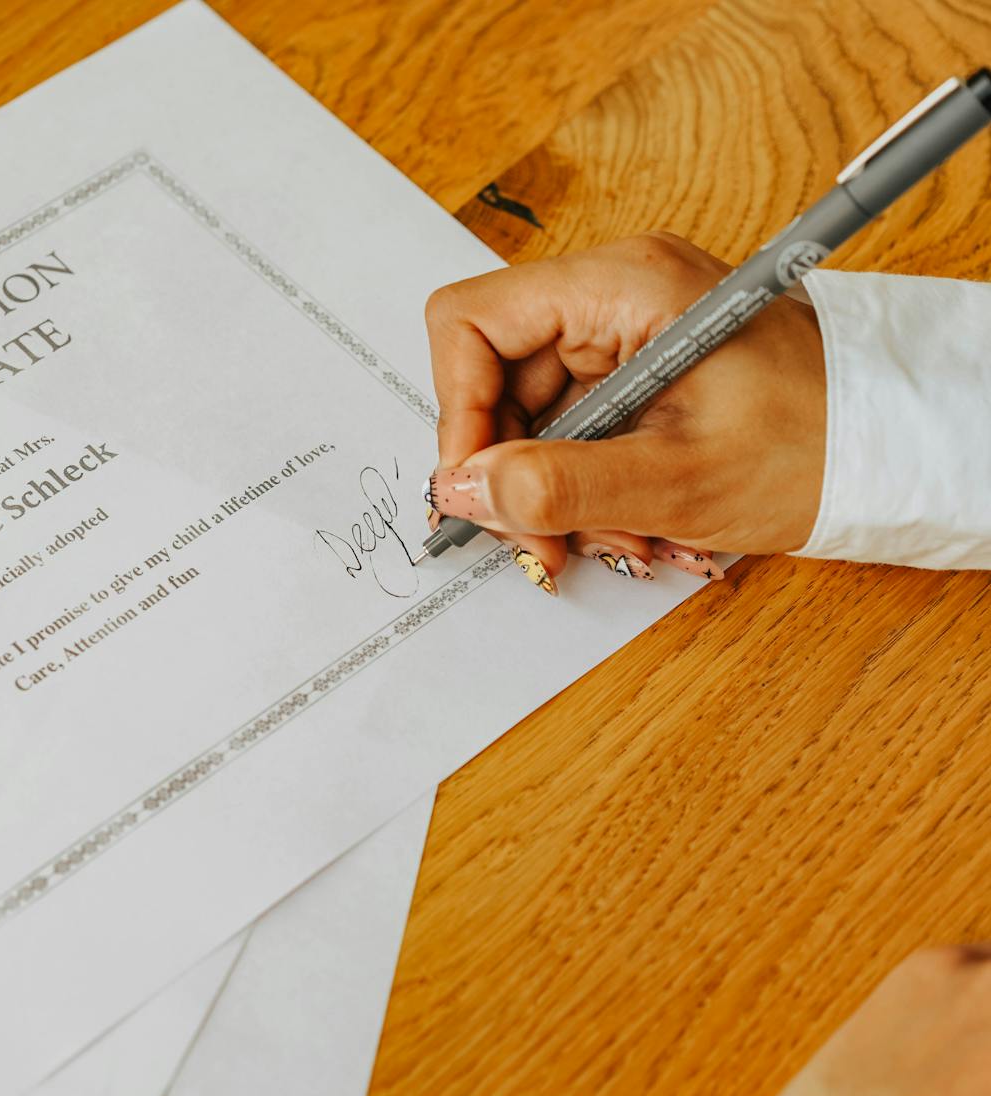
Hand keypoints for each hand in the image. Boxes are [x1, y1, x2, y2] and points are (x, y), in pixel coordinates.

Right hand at [423, 232, 827, 592]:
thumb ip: (557, 485)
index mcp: (623, 285)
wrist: (904, 446)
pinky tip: (634, 524)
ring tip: (614, 542)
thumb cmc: (821, 443)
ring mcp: (630, 328)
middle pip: (497, 375)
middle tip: (543, 542)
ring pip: (534, 413)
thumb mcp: (678, 480)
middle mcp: (617, 292)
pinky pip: (578, 426)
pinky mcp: (644, 366)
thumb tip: (464, 490)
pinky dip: (590, 485)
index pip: (471, 321)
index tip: (477, 486)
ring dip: (555, 490)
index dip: (459, 409)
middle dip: (513, 470)